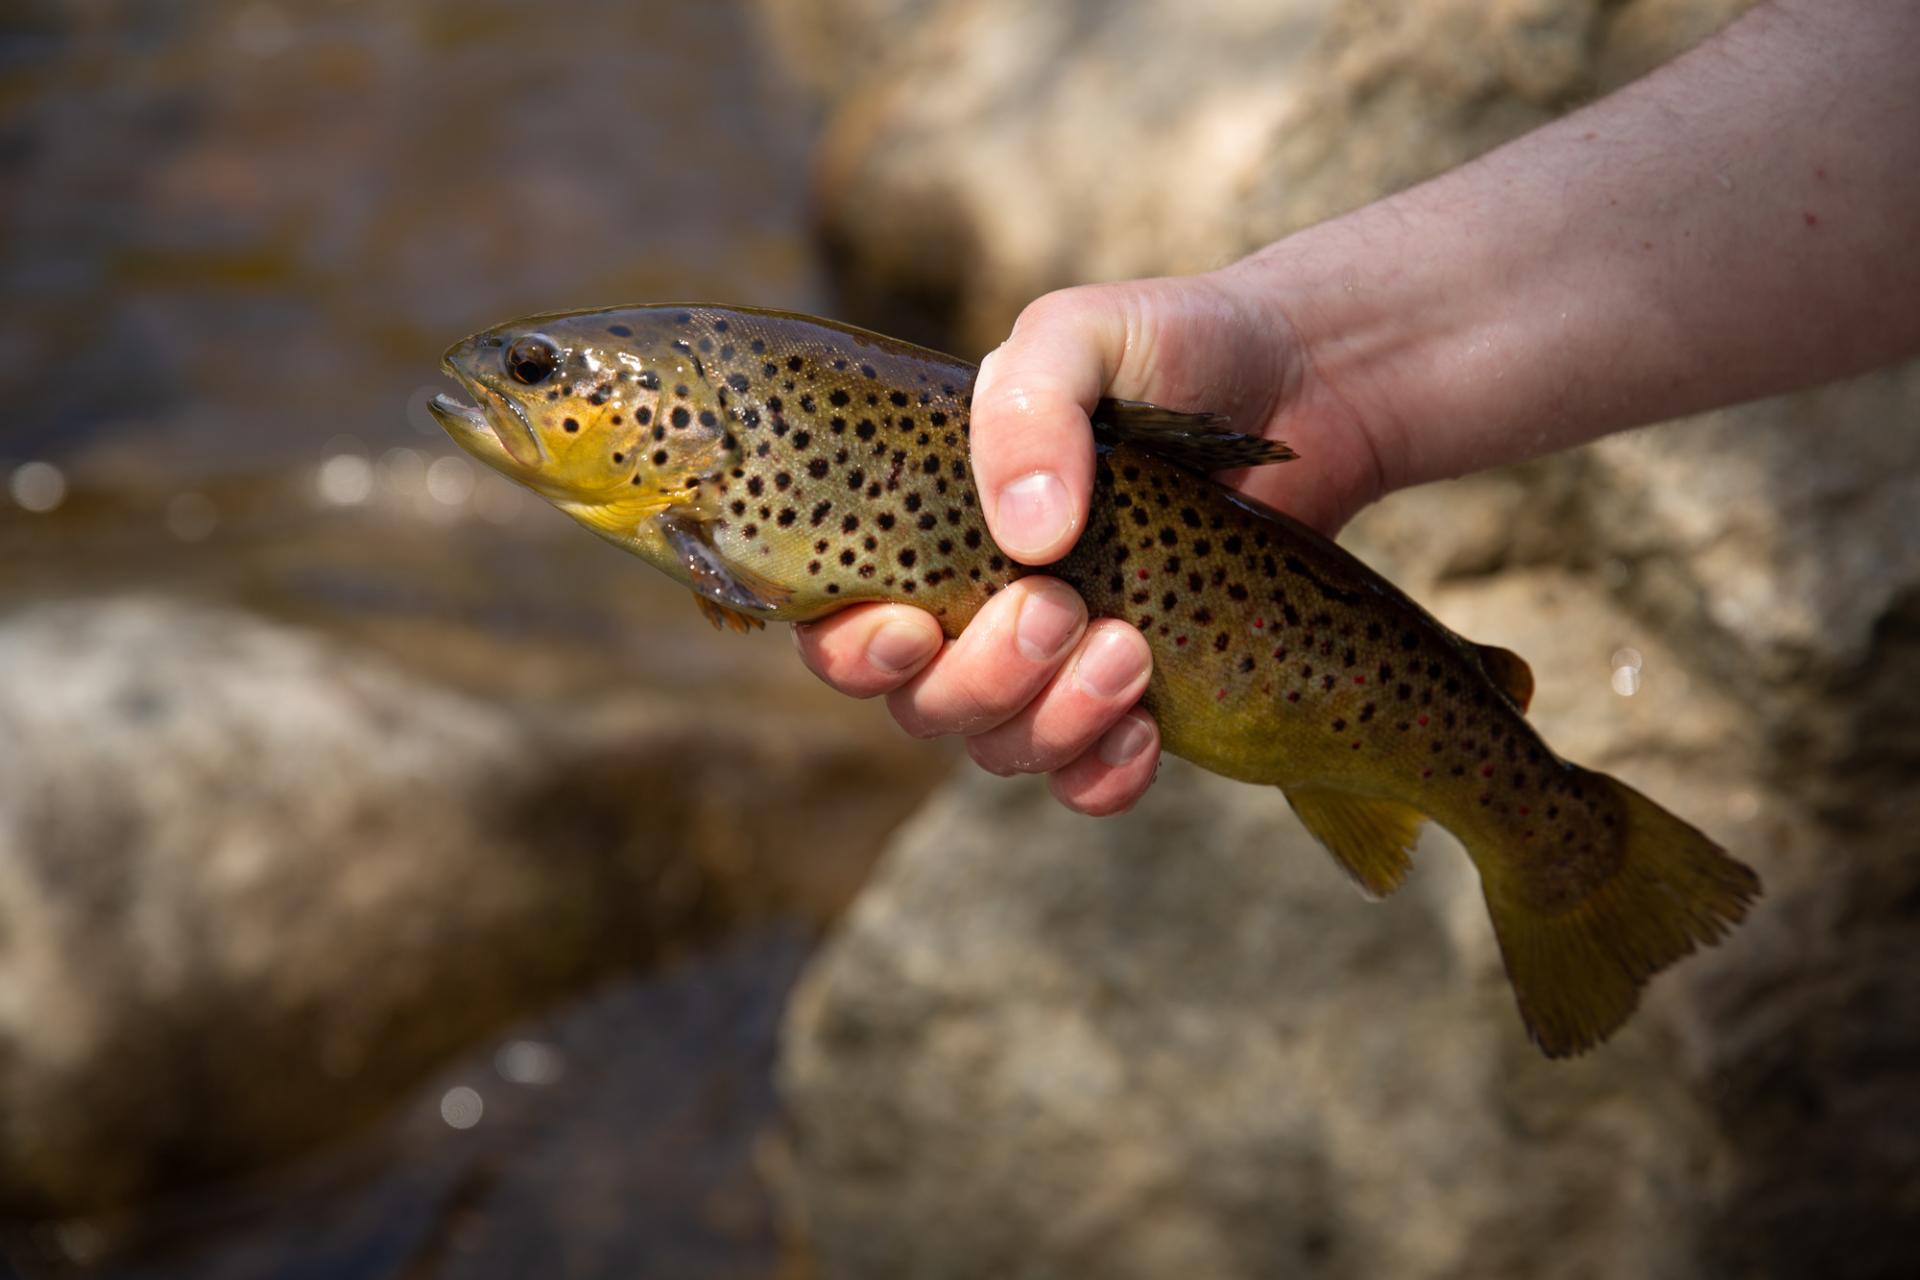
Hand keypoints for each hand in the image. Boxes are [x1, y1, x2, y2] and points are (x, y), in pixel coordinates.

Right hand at [794, 262, 1389, 813]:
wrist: (1301, 382)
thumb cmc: (1168, 346)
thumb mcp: (1084, 335)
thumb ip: (1031, 406)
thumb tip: (1027, 538)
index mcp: (922, 526)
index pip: (837, 623)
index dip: (853, 651)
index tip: (913, 627)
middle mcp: (972, 605)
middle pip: (923, 704)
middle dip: (981, 677)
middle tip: (1058, 607)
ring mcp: (1052, 661)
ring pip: (1002, 747)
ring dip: (1055, 721)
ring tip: (1131, 648)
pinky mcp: (1133, 699)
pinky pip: (1086, 781)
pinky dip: (1105, 774)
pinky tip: (1145, 730)